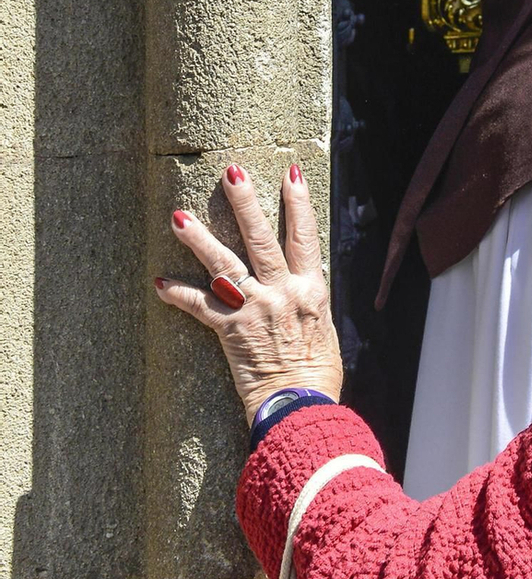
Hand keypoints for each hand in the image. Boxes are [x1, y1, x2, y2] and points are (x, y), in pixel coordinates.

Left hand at [156, 166, 342, 422]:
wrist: (301, 406)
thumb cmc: (317, 375)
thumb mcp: (324, 331)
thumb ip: (309, 306)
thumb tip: (304, 292)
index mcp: (310, 290)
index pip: (304, 235)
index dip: (298, 203)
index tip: (290, 173)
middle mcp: (282, 292)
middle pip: (261, 238)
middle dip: (246, 203)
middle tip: (232, 172)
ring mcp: (254, 309)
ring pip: (224, 264)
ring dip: (199, 239)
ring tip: (178, 215)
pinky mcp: (230, 331)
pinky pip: (199, 308)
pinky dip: (178, 294)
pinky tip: (159, 281)